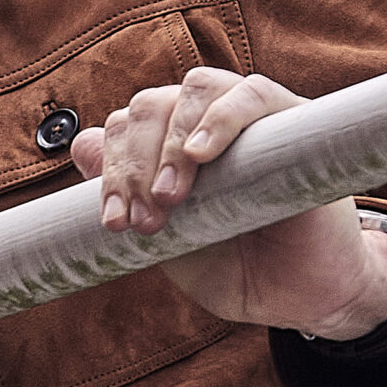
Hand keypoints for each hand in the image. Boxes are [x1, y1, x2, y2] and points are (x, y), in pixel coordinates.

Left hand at [71, 67, 386, 339]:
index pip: (125, 128)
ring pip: (195, 89)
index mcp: (172, 148)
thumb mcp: (173, 242)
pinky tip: (200, 153)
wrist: (307, 298)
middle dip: (136, 161)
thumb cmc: (240, 268)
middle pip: (152, 104)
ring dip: (172, 140)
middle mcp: (206, 123)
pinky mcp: (295, 120)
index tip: (115, 224)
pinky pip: (253, 94)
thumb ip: (132, 199)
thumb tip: (79, 146)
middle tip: (146, 219)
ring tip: (171, 195)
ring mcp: (251, 117)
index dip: (111, 169)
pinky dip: (220, 116)